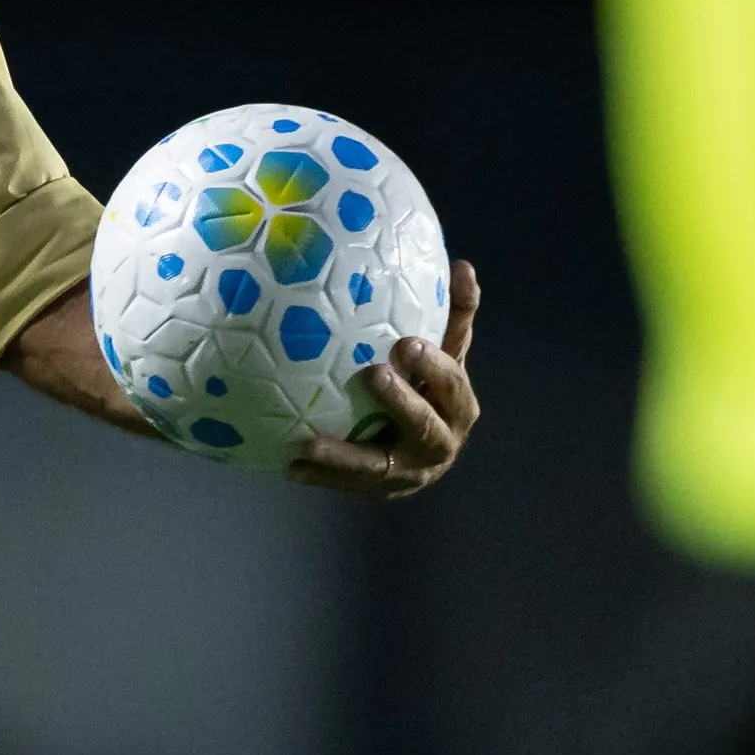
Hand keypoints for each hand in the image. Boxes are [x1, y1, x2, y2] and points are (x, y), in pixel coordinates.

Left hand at [287, 258, 480, 499]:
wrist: (422, 448)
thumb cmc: (426, 384)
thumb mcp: (439, 351)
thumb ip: (450, 315)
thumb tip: (463, 265)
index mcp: (457, 401)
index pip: (452, 379)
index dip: (435, 365)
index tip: (407, 343)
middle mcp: (442, 438)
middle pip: (426, 424)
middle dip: (401, 403)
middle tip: (372, 375)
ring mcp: (413, 470)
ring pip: (380, 465)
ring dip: (346, 455)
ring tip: (308, 443)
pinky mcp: (384, 489)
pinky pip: (350, 484)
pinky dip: (322, 476)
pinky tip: (291, 467)